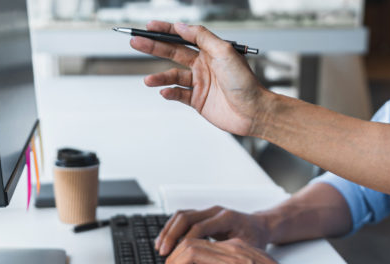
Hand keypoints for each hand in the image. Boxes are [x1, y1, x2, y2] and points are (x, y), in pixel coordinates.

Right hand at [130, 21, 269, 136]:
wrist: (253, 111)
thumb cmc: (245, 82)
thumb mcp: (224, 52)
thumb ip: (202, 37)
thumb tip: (182, 27)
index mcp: (210, 50)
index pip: (183, 36)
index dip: (166, 30)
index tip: (149, 26)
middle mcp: (203, 65)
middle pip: (173, 52)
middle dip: (153, 47)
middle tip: (136, 41)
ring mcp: (199, 83)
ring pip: (172, 76)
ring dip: (159, 77)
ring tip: (148, 80)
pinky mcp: (197, 100)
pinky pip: (178, 94)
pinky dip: (169, 93)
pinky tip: (165, 93)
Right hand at [155, 206, 269, 255]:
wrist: (262, 226)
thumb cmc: (256, 240)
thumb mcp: (247, 250)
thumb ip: (229, 257)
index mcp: (227, 219)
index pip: (198, 229)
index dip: (184, 245)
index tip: (175, 259)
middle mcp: (216, 211)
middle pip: (185, 219)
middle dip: (171, 237)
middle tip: (163, 254)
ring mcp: (209, 211)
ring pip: (181, 216)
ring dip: (168, 232)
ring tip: (160, 248)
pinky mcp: (204, 214)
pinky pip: (183, 217)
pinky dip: (172, 228)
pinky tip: (166, 241)